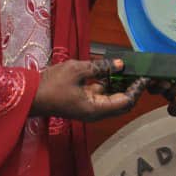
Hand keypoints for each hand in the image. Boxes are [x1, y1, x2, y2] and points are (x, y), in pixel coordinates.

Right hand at [30, 58, 144, 121]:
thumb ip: (100, 67)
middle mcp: (96, 111)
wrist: (30, 94)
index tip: (144, 75)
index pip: (125, 102)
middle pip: (122, 102)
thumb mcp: (77, 70)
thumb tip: (120, 64)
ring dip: (121, 84)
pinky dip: (109, 82)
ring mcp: (90, 107)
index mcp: (96, 109)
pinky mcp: (84, 101)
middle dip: (132, 88)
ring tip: (129, 67)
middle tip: (140, 71)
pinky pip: (102, 93)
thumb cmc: (52, 84)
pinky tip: (112, 69)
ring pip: (112, 97)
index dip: (137, 89)